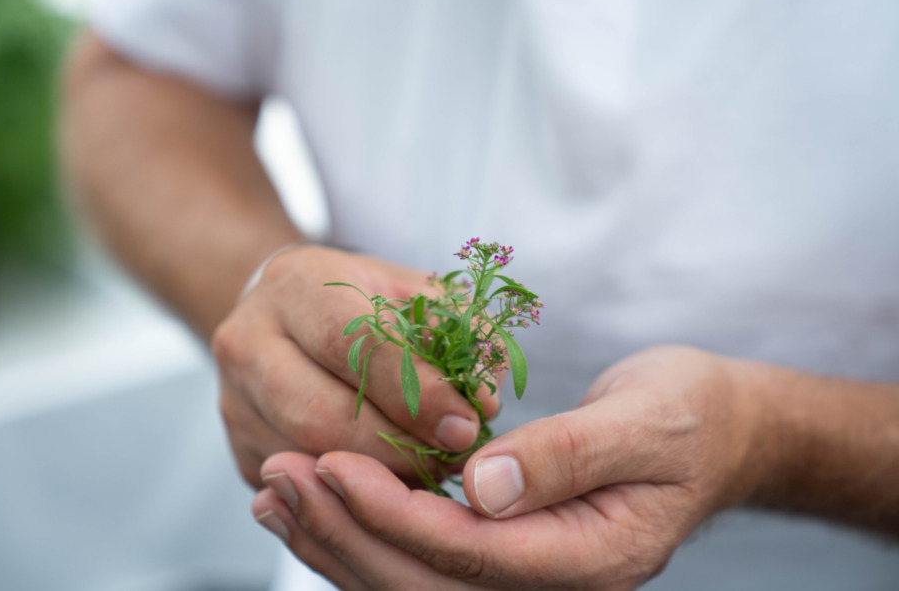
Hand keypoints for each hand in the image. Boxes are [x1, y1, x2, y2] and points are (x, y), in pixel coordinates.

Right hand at [213, 245, 499, 486]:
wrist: (278, 309)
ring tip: (434, 472)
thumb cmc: (356, 300)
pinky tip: (396, 485)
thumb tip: (485, 394)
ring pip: (308, 459)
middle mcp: (247, 342)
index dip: (414, 391)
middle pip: (319, 413)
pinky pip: (302, 488)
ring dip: (381, 478)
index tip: (466, 425)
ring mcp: (235, 402)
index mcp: (294, 285)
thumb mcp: (406, 289)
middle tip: (455, 459)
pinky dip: (355, 494)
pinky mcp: (241, 450)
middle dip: (398, 447)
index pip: (351, 343)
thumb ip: (454, 327)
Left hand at [251, 346, 767, 588]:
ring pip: (411, 579)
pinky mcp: (504, 549)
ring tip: (276, 492)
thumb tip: (482, 486)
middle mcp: (552, 582)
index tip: (332, 466)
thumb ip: (566, 455)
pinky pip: (419, 557)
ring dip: (338, 538)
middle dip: (346, 531)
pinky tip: (317, 503)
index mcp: (592, 559)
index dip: (395, 514)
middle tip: (280, 477)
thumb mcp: (646, 422)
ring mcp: (526, 572)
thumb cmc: (690, 416)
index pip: (471, 553)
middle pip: (425, 581)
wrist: (714, 429)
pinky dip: (362, 531)